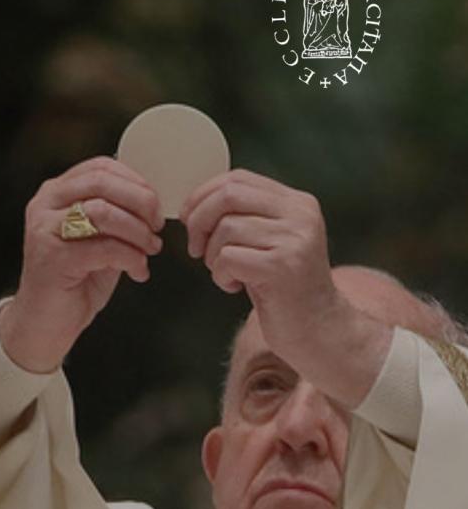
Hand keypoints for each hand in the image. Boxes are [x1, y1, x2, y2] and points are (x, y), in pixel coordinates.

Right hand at [0, 156, 162, 371]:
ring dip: (137, 231)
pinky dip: (130, 257)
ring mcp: (45, 230)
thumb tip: (151, 205)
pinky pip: (104, 247)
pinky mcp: (53, 257)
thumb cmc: (72, 284)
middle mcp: (46, 206)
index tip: (154, 204)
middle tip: (155, 225)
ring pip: (104, 212)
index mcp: (56, 194)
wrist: (44, 325)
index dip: (135, 181)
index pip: (100, 166)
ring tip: (149, 249)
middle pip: (102, 182)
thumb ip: (117, 218)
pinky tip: (137, 270)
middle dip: (140, 202)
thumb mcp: (99, 241)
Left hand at [180, 169, 391, 405]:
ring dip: (212, 255)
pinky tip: (233, 287)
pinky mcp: (282, 267)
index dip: (203, 195)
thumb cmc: (285, 289)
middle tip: (196, 248)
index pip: (238, 178)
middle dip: (199, 220)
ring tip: (225, 274)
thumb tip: (196, 203)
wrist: (319, 330)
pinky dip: (220, 274)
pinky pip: (228, 258)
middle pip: (228, 196)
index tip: (189, 219)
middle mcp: (300, 215)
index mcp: (298, 203)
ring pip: (225, 229)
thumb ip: (248, 217)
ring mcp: (293, 240)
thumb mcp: (271, 243)